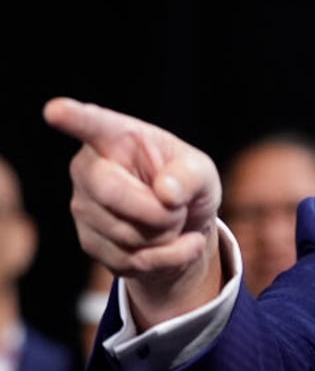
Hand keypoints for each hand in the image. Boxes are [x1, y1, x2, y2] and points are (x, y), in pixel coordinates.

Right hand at [43, 97, 223, 329]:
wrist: (185, 228)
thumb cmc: (188, 186)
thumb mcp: (202, 172)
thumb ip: (191, 175)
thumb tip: (166, 192)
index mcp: (117, 136)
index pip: (92, 124)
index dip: (73, 117)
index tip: (55, 110)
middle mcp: (90, 168)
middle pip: (111, 192)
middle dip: (159, 209)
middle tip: (179, 207)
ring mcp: (84, 206)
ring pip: (125, 233)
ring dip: (166, 236)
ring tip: (174, 221)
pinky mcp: (89, 241)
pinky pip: (131, 260)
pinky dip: (167, 258)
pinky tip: (175, 245)